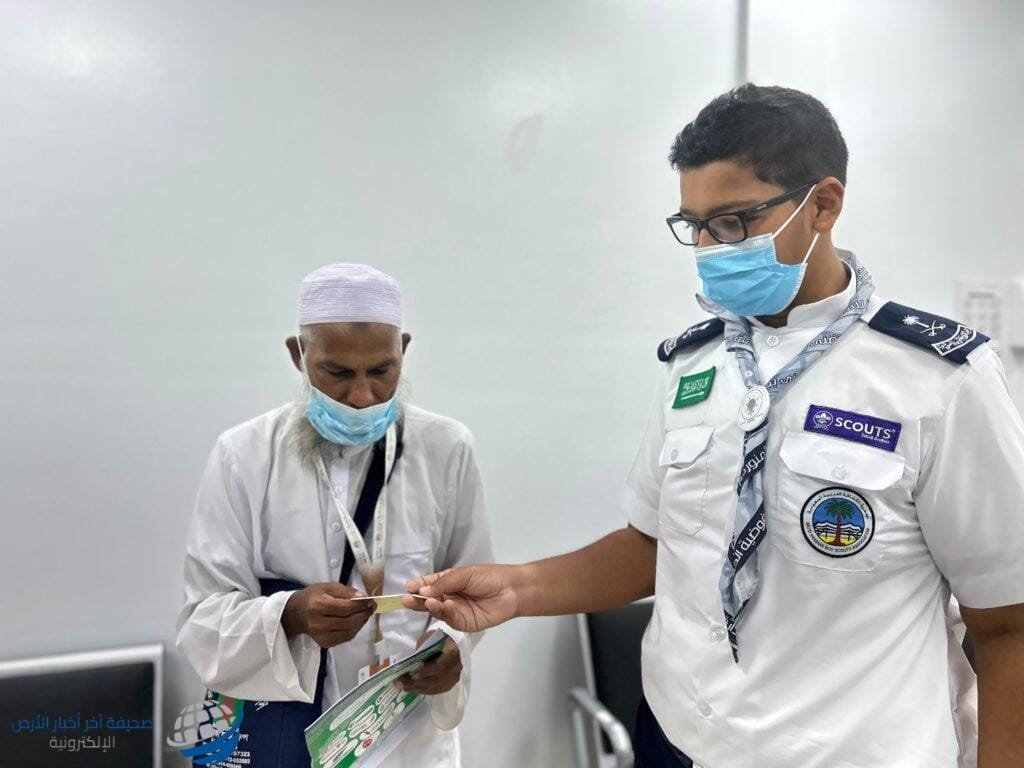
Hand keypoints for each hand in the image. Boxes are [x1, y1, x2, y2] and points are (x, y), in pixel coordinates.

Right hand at [282, 583, 375, 647]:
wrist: (298, 613)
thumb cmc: (314, 596)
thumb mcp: (328, 587)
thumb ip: (346, 592)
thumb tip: (363, 597)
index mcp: (317, 606)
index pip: (345, 608)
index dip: (361, 605)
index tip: (371, 600)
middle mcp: (317, 623)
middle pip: (348, 622)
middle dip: (364, 614)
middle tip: (372, 607)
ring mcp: (320, 636)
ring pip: (349, 632)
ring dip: (361, 623)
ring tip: (366, 613)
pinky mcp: (324, 643)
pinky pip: (345, 638)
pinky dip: (354, 630)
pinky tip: (357, 621)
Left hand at [397, 636, 461, 695]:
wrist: (450, 644)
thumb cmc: (437, 640)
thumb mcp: (429, 638)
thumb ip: (421, 649)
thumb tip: (405, 662)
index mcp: (452, 652)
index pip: (438, 666)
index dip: (425, 671)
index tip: (411, 674)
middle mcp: (456, 667)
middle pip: (434, 679)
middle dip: (415, 683)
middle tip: (399, 683)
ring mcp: (454, 677)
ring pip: (434, 687)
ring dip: (416, 688)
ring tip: (402, 687)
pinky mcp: (450, 684)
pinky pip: (435, 690)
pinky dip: (423, 690)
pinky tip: (412, 689)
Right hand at [402, 565, 522, 631]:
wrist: (511, 591)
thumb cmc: (488, 577)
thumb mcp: (464, 575)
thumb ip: (443, 583)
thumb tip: (422, 591)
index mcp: (447, 582)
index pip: (428, 584)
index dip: (417, 586)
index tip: (408, 587)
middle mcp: (448, 597)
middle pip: (428, 600)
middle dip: (416, 600)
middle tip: (405, 600)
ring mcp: (454, 611)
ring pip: (436, 611)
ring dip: (429, 607)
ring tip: (424, 602)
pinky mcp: (462, 623)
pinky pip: (449, 618)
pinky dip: (444, 612)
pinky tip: (443, 605)